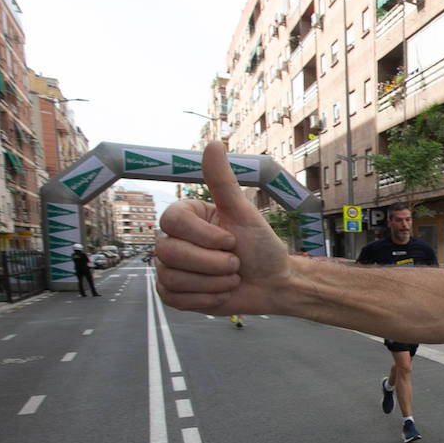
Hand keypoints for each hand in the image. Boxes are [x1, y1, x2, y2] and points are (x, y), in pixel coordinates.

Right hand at [155, 142, 292, 312]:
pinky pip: (174, 299)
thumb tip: (214, 144)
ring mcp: (170, 268)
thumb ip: (223, 181)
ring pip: (172, 278)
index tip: (232, 241)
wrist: (274, 283)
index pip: (171, 222)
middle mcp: (172, 240)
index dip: (205, 237)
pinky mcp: (173, 293)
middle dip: (213, 263)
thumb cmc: (262, 247)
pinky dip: (205, 299)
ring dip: (213, 283)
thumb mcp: (244, 213)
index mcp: (185, 217)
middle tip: (235, 263)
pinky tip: (221, 293)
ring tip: (231, 277)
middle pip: (169, 253)